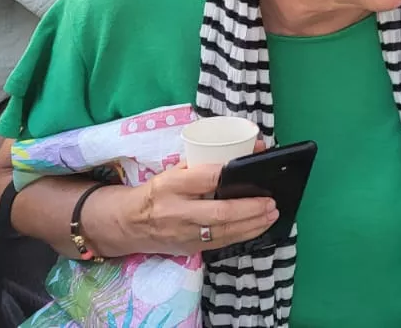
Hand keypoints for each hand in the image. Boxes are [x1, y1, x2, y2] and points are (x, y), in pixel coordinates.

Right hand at [94, 163, 277, 256]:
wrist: (128, 223)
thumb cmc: (158, 192)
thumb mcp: (174, 172)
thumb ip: (204, 164)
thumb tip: (249, 151)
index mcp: (170, 185)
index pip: (205, 178)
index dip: (231, 175)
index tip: (255, 171)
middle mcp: (176, 211)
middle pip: (219, 212)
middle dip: (250, 209)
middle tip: (271, 203)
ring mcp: (182, 234)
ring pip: (223, 232)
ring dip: (253, 224)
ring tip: (272, 214)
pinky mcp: (188, 248)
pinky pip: (220, 244)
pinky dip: (243, 235)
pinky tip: (259, 227)